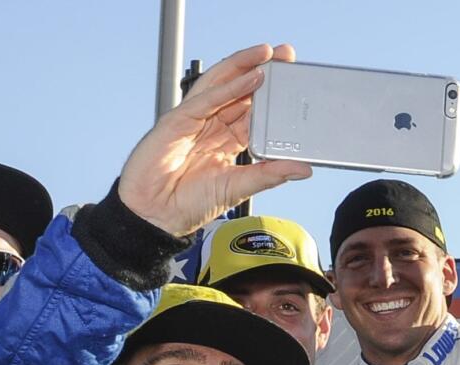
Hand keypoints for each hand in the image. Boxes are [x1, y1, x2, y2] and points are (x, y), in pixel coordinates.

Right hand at [118, 44, 312, 236]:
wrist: (155, 216)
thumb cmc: (189, 204)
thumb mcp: (239, 188)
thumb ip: (270, 175)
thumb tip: (304, 169)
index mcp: (227, 141)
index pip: (254, 112)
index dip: (273, 96)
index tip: (295, 82)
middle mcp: (212, 126)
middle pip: (240, 91)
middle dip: (263, 71)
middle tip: (287, 55)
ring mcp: (195, 120)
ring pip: (222, 85)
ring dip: (245, 66)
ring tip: (269, 54)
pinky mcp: (178, 120)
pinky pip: (206, 99)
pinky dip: (228, 87)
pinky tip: (249, 77)